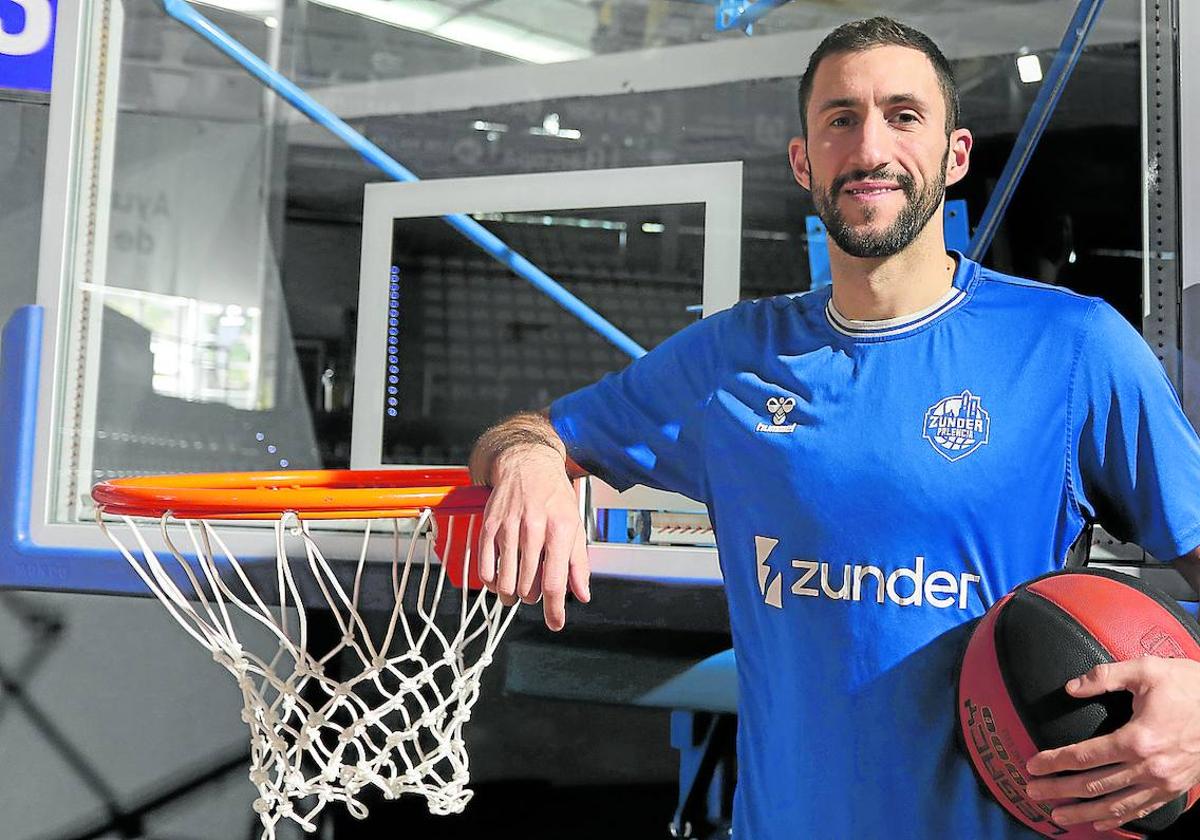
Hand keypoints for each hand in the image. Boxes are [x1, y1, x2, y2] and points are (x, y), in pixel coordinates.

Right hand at [477, 444, 589, 630]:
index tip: (555, 624)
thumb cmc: (554, 496)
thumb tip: (582, 595)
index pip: (554, 581)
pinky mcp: (489, 526)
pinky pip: (485, 567)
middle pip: (528, 585)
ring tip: (516, 592)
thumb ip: (578, 563)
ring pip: (506, 580)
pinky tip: (499, 580)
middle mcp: (533, 528)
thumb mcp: (575, 525)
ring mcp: (508, 527)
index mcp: (559, 529)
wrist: (527, 464)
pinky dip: (492, 582)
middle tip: (534, 594)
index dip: (554, 609)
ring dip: (511, 595)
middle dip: (532, 598)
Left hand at [1024, 657, 1199, 831]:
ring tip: (1058, 814)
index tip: (1032, 764)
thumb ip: (1105, 677)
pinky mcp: (1174, 788)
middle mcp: (1150, 766)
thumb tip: (1072, 687)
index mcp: (1139, 738)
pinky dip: (1118, 818)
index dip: (1055, 761)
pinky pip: (1142, 809)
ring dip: (1084, 812)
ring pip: (1115, 804)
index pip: (1084, 755)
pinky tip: (1101, 821)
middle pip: (1094, 784)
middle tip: (1033, 791)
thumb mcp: (1146, 669)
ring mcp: (1164, 782)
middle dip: (1059, 789)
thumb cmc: (1188, 685)